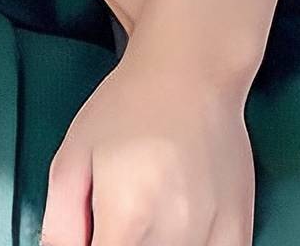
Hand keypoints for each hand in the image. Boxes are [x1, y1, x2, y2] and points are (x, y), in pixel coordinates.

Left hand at [39, 38, 255, 245]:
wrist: (192, 70)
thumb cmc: (128, 107)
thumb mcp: (73, 156)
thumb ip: (61, 224)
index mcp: (127, 218)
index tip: (96, 233)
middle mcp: (174, 234)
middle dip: (120, 243)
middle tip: (119, 218)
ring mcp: (213, 235)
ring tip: (148, 214)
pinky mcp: (238, 232)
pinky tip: (179, 227)